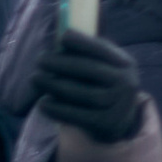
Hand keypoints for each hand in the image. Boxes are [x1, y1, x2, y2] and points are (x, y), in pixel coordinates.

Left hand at [34, 25, 147, 143]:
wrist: (122, 122)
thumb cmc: (106, 86)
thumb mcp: (108, 67)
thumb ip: (90, 53)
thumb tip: (60, 37)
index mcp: (125, 63)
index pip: (102, 49)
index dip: (82, 42)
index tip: (62, 37)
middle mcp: (125, 83)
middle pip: (89, 69)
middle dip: (61, 63)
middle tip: (40, 60)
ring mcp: (116, 105)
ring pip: (80, 92)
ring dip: (53, 85)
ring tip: (35, 79)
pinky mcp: (104, 123)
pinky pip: (76, 115)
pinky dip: (56, 109)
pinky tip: (42, 103)